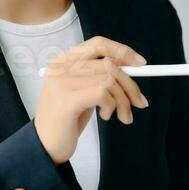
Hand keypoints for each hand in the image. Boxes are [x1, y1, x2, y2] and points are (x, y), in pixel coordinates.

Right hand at [34, 37, 148, 163]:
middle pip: (109, 64)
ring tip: (122, 116)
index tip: (141, 64)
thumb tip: (136, 66)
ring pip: (109, 81)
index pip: (99, 44)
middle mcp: (60, 67)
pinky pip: (103, 94)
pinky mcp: (66, 100)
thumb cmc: (68, 117)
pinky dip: (112, 106)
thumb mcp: (86, 90)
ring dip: (123, 101)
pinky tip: (105, 116)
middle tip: (139, 103)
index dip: (122, 52)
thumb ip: (103, 75)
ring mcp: (61, 82)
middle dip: (130, 85)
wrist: (47, 145)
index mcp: (64, 60)